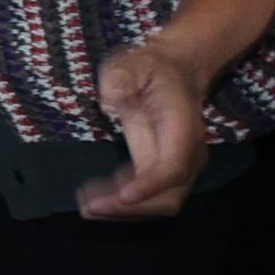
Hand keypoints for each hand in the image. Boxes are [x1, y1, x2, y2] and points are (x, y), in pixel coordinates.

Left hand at [79, 40, 217, 219]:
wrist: (175, 73)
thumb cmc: (150, 68)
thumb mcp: (132, 63)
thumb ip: (122, 77)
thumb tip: (112, 97)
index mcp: (182, 130)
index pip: (173, 168)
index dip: (149, 186)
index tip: (121, 196)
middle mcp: (188, 154)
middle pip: (169, 197)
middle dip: (132, 208)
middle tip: (92, 208)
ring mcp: (178, 165)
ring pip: (159, 203)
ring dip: (124, 211)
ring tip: (86, 205)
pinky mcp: (162, 169)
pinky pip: (148, 196)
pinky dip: (122, 202)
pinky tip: (93, 195)